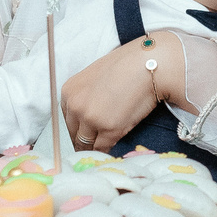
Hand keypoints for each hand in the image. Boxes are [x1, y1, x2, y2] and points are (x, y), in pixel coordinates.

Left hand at [59, 36, 158, 152]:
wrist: (149, 65)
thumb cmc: (128, 66)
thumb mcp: (96, 77)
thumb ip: (86, 96)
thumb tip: (89, 114)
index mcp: (69, 92)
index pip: (66, 120)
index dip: (78, 129)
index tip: (86, 135)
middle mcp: (75, 105)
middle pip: (73, 134)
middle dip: (84, 141)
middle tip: (95, 145)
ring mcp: (91, 118)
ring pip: (85, 144)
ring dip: (94, 148)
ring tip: (104, 150)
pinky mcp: (109, 128)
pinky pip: (102, 148)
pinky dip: (107, 151)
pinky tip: (113, 149)